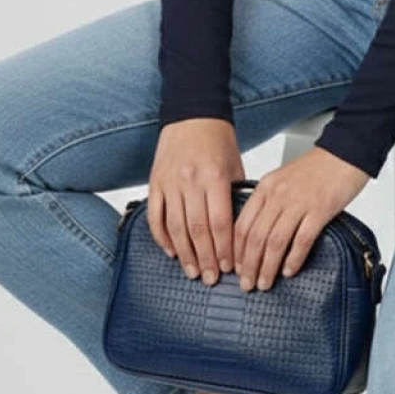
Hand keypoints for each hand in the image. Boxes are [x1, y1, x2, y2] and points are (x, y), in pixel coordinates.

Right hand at [147, 118, 245, 284]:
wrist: (191, 113)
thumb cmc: (217, 139)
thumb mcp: (235, 165)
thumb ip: (236, 196)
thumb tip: (239, 229)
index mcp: (215, 176)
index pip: (220, 221)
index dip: (224, 248)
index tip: (229, 267)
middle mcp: (190, 181)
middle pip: (197, 229)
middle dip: (206, 258)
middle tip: (210, 279)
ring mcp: (170, 183)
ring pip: (175, 227)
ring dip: (185, 254)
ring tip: (192, 272)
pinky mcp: (155, 183)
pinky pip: (156, 216)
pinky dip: (162, 237)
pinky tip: (171, 252)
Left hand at [233, 146, 370, 290]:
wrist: (345, 153)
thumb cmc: (316, 168)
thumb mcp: (282, 179)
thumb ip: (269, 201)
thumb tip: (258, 233)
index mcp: (266, 187)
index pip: (243, 224)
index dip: (237, 251)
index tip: (236, 269)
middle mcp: (278, 195)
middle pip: (255, 237)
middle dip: (248, 265)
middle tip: (247, 284)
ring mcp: (299, 202)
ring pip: (274, 241)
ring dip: (267, 267)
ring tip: (265, 283)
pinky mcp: (320, 210)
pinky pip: (302, 239)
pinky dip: (293, 258)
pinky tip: (289, 271)